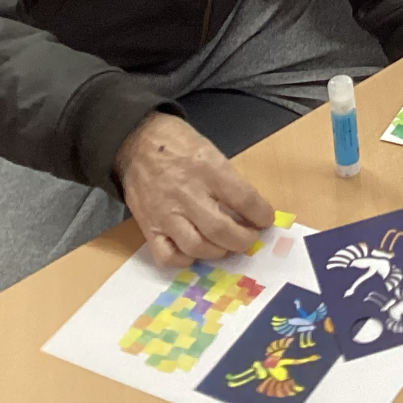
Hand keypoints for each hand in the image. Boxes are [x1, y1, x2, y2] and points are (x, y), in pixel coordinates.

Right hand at [114, 112, 274, 267]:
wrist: (136, 142)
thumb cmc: (178, 143)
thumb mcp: (211, 150)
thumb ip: (228, 179)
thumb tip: (249, 207)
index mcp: (208, 170)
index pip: (244, 199)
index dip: (261, 214)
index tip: (266, 220)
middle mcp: (188, 194)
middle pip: (222, 230)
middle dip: (243, 240)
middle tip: (249, 238)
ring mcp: (166, 213)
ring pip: (197, 246)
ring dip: (218, 252)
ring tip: (226, 246)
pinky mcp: (148, 227)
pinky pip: (167, 256)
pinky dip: (184, 260)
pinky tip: (194, 251)